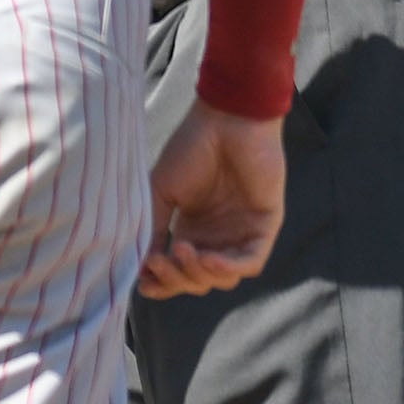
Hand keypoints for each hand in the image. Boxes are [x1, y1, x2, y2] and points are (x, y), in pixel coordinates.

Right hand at [140, 98, 286, 298]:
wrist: (227, 121)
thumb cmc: (191, 149)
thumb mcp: (161, 191)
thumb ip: (155, 228)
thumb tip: (139, 264)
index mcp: (193, 229)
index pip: (179, 271)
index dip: (162, 283)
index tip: (143, 281)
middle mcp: (217, 236)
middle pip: (198, 280)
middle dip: (176, 279)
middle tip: (158, 260)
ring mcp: (241, 233)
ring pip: (223, 278)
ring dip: (200, 274)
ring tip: (183, 251)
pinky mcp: (265, 226)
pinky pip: (251, 262)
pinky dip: (228, 268)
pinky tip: (207, 257)